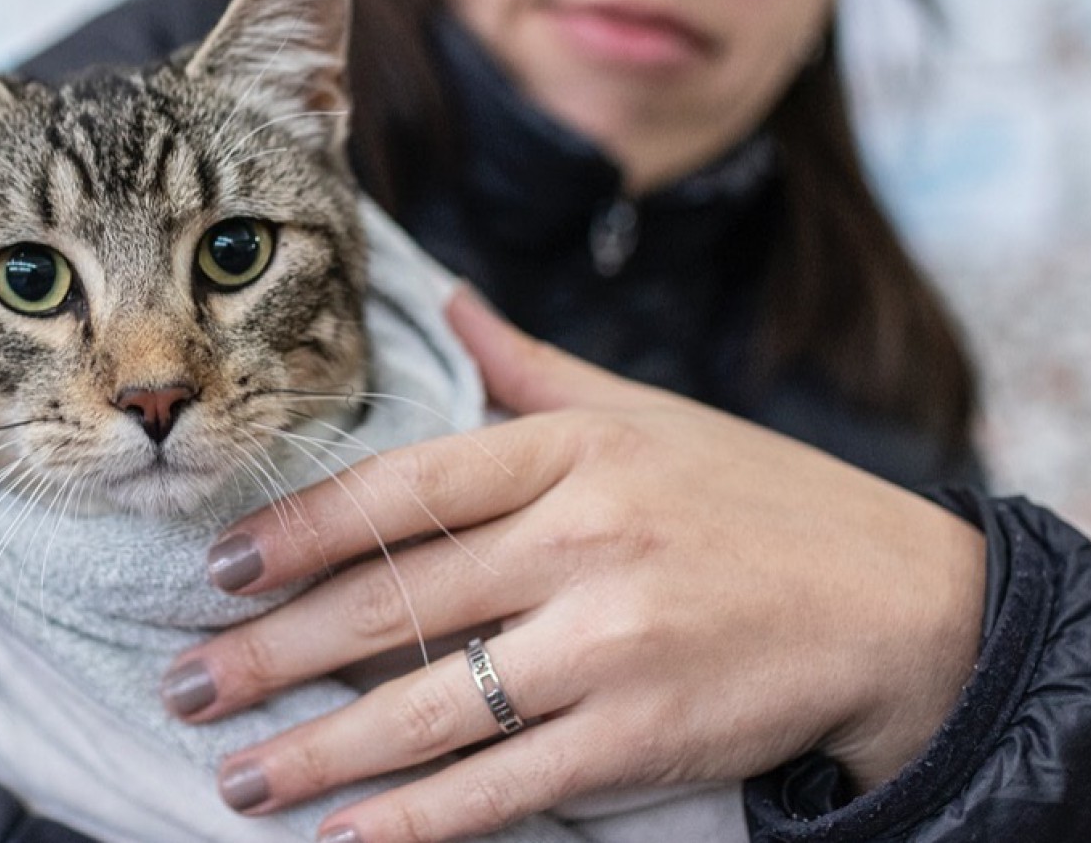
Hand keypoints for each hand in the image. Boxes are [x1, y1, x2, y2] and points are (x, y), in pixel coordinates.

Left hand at [162, 288, 985, 842]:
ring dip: (317, 750)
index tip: (219, 568)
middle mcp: (584, 539)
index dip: (297, 530)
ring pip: (430, 705)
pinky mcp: (643, 736)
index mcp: (573, 451)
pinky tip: (343, 837)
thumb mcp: (649, 415)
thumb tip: (446, 302)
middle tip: (184, 683)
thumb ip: (533, 370)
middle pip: (392, 600)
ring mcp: (613, 643)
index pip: (402, 487)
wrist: (906, 607)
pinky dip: (417, 820)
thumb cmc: (762, 504)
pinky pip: (505, 785)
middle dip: (271, 652)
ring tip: (235, 775)